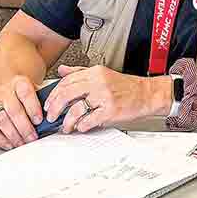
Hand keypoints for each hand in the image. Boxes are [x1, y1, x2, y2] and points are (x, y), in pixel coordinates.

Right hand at [0, 75, 42, 149]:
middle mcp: (5, 92)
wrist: (7, 84)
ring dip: (13, 135)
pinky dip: (0, 139)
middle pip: (13, 110)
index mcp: (20, 83)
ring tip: (23, 143)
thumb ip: (43, 99)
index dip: (33, 108)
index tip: (39, 120)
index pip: (26, 94)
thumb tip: (51, 115)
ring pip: (1, 120)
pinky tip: (10, 144)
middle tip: (33, 137)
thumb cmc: (25, 91)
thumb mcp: (36, 88)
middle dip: (24, 127)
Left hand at [43, 64, 161, 133]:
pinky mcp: (111, 110)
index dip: (54, 94)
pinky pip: (89, 120)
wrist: (147, 94)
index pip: (66, 81)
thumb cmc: (126, 86)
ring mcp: (105, 96)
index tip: (49, 104)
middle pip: (67, 93)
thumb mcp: (102, 74)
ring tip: (67, 126)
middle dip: (55, 108)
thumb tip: (62, 70)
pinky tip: (82, 127)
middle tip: (52, 116)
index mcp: (95, 72)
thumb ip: (80, 72)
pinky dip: (82, 126)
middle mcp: (99, 82)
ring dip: (67, 122)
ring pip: (76, 109)